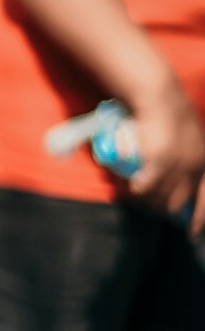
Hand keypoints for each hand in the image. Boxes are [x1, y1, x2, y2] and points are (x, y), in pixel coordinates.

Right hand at [120, 77, 204, 219]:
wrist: (158, 95)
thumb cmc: (168, 113)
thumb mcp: (186, 137)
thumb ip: (183, 156)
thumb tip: (167, 177)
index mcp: (203, 161)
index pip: (204, 199)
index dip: (198, 219)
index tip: (191, 235)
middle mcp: (194, 166)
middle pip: (178, 202)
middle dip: (164, 210)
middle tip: (149, 208)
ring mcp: (177, 164)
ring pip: (160, 196)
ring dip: (147, 202)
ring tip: (137, 198)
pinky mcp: (159, 161)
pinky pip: (146, 186)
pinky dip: (138, 191)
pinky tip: (133, 190)